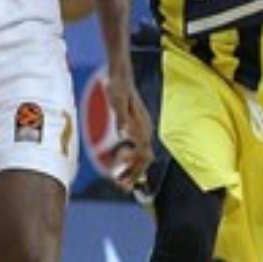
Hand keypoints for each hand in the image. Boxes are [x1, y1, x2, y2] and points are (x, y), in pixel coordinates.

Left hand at [103, 63, 153, 190]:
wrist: (121, 75)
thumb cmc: (118, 88)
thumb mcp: (117, 102)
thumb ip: (121, 119)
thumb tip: (123, 134)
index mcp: (142, 126)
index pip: (143, 155)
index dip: (134, 170)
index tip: (121, 179)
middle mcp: (146, 129)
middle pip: (145, 159)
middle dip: (134, 174)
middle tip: (120, 186)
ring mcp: (143, 128)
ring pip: (142, 155)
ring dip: (132, 169)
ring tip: (118, 180)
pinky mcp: (137, 127)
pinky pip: (138, 148)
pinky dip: (130, 160)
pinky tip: (119, 163)